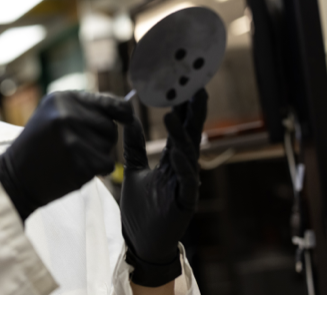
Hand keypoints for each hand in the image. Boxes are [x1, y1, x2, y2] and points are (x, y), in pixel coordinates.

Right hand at [0, 91, 131, 221]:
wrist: (14, 177)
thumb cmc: (39, 144)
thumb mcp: (53, 113)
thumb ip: (85, 107)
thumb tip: (127, 106)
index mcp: (63, 99)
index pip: (110, 102)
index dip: (123, 111)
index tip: (128, 117)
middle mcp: (68, 115)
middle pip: (111, 126)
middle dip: (102, 137)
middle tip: (76, 146)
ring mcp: (72, 140)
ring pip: (109, 145)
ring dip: (98, 153)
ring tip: (72, 156)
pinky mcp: (78, 163)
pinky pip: (106, 164)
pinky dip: (97, 169)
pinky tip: (76, 169)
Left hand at [120, 89, 207, 287]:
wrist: (140, 242)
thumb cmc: (140, 210)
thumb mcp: (133, 170)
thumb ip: (135, 147)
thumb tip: (129, 119)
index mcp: (171, 160)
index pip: (180, 128)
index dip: (183, 107)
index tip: (185, 84)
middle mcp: (182, 168)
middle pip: (190, 134)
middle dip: (194, 111)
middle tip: (197, 87)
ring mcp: (186, 184)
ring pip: (188, 153)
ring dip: (182, 134)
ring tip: (173, 113)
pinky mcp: (185, 201)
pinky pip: (186, 180)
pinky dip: (182, 165)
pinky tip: (177, 153)